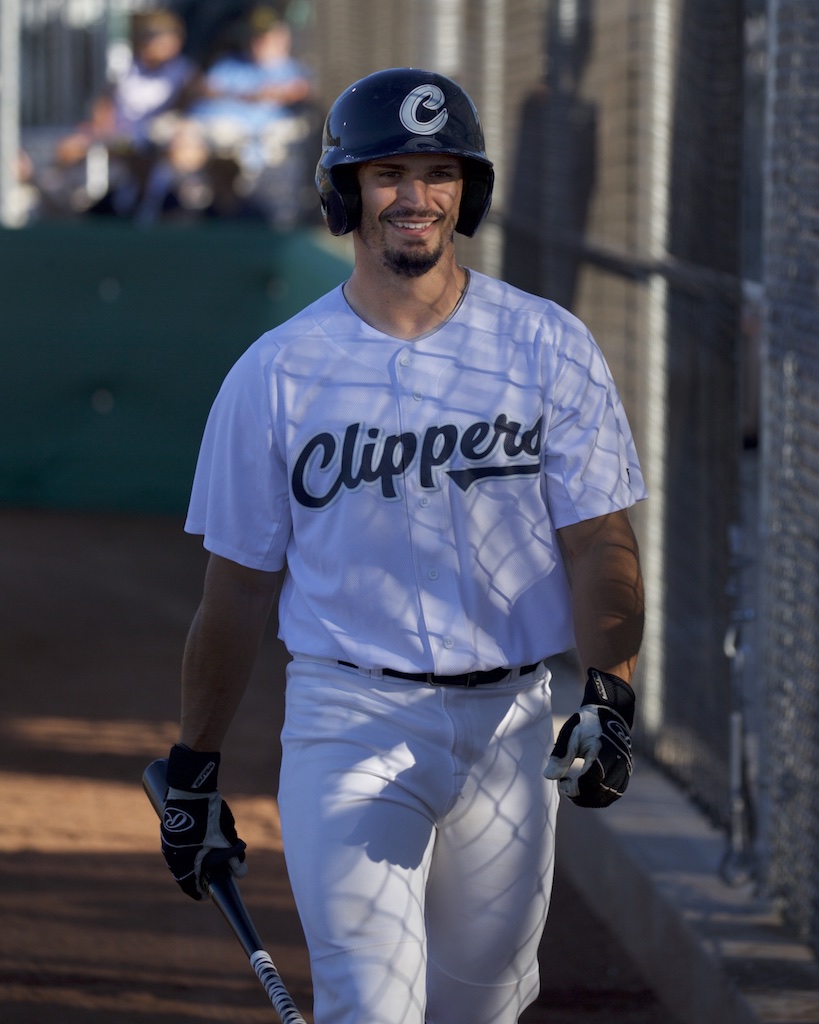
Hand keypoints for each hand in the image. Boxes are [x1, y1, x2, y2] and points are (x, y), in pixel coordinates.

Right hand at [160, 744, 246, 899]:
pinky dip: (185, 850)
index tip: (205, 896)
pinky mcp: (168, 827)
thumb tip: (242, 874)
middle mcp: (171, 853)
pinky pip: (176, 845)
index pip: (189, 884)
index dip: (198, 891)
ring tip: (203, 862)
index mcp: (183, 860)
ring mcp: (167, 840)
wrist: (190, 788)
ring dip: (189, 862)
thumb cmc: (208, 815)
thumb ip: (233, 857)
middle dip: (195, 877)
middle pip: (183, 873)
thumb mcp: (224, 837)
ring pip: (178, 858)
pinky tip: (196, 843)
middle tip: (206, 879)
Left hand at [544, 668, 634, 807]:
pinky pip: (616, 792)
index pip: (590, 780)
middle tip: (565, 788)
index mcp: (604, 751)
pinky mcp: (626, 772)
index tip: (561, 782)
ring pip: (609, 795)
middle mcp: (618, 762)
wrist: (609, 714)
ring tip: (574, 790)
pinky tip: (586, 791)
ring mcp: (625, 768)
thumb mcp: (570, 734)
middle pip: (600, 791)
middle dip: (580, 796)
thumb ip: (560, 755)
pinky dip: (601, 796)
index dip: (574, 788)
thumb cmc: (586, 724)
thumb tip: (548, 776)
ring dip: (590, 799)